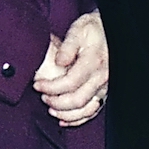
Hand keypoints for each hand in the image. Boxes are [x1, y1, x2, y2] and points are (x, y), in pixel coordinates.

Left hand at [36, 11, 106, 126]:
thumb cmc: (93, 29)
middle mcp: (101, 77)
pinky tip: (64, 119)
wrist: (110, 31)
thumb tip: (59, 62)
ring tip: (50, 109)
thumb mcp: (79, 29)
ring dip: (65, 113)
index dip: (51, 87)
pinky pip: (92, 112)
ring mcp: (104, 87)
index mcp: (94, 62)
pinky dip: (77, 119)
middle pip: (77, 100)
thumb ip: (68, 46)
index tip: (38, 85)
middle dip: (56, 102)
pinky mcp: (104, 92)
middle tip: (42, 96)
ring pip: (85, 110)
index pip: (69, 83)